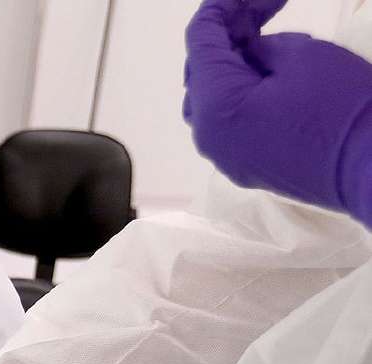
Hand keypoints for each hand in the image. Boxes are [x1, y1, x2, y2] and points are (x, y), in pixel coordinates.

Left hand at [184, 0, 371, 227]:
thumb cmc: (342, 108)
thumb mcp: (303, 55)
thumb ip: (262, 45)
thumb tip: (249, 51)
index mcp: (214, 105)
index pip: (201, 42)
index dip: (221, 8)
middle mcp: (207, 136)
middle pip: (202, 71)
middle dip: (229, 35)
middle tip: (266, 9)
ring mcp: (225, 157)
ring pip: (214, 99)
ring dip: (234, 65)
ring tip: (269, 38)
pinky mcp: (246, 167)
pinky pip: (230, 123)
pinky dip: (243, 94)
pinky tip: (270, 75)